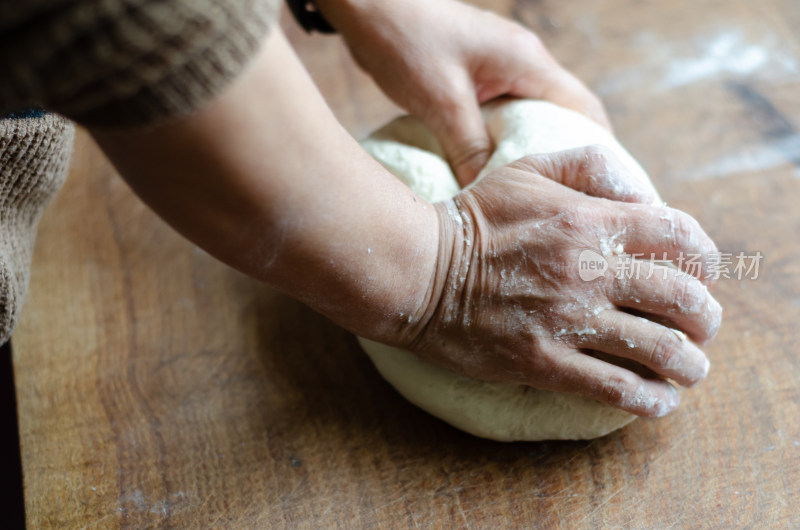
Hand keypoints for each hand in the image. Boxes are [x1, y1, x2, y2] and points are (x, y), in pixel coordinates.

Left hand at [316, 0, 609, 184]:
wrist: (368, 5)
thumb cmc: (405, 41)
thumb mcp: (441, 101)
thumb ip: (469, 147)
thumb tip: (489, 191)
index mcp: (527, 62)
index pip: (583, 109)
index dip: (599, 148)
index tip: (604, 188)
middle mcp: (523, 62)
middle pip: (564, 114)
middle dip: (568, 154)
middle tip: (570, 198)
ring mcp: (501, 67)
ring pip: (532, 115)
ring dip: (532, 149)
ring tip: (534, 192)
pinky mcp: (478, 75)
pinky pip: (504, 112)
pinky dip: (505, 139)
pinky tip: (495, 167)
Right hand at [400, 157, 721, 416]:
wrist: (418, 270)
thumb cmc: (476, 217)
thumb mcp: (529, 169)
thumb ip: (591, 166)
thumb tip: (641, 193)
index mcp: (590, 220)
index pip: (682, 237)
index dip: (706, 259)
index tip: (702, 274)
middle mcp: (588, 270)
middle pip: (683, 299)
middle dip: (705, 318)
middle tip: (700, 327)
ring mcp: (567, 319)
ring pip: (659, 350)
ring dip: (689, 365)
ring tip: (689, 369)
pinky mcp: (543, 361)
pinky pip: (615, 388)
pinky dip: (649, 399)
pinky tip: (658, 400)